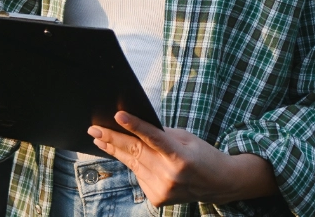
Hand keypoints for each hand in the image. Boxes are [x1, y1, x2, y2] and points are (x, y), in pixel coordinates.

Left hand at [87, 112, 275, 205]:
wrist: (220, 184)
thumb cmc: (203, 155)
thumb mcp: (187, 139)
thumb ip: (162, 135)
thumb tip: (135, 127)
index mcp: (181, 157)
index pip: (154, 138)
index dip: (135, 126)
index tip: (119, 115)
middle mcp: (171, 175)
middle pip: (136, 152)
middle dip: (112, 139)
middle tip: (94, 129)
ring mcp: (163, 189)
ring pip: (133, 164)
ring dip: (115, 151)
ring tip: (100, 140)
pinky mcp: (158, 198)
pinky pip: (139, 176)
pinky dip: (134, 165)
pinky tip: (127, 156)